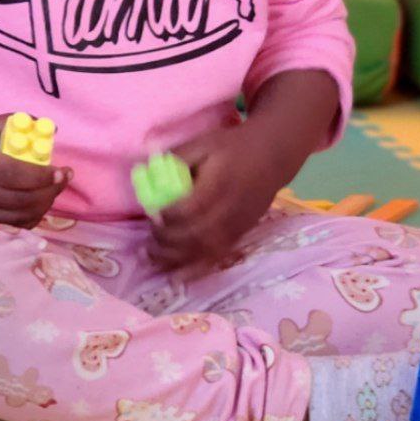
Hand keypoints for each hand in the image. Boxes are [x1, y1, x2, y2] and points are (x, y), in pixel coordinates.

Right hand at [0, 113, 70, 226]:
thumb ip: (11, 124)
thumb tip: (46, 125)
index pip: (16, 174)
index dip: (43, 176)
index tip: (62, 171)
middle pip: (19, 200)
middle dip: (49, 192)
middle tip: (63, 180)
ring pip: (14, 217)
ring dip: (40, 207)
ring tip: (52, 191)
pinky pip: (3, 227)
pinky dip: (25, 220)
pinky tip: (35, 207)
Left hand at [146, 122, 288, 273]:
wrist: (272, 156)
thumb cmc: (233, 147)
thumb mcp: (203, 143)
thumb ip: (176, 158)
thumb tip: (147, 173)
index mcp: (219, 184)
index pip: (191, 208)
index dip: (168, 216)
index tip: (153, 214)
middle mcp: (229, 209)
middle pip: (196, 234)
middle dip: (167, 241)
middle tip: (148, 239)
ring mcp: (237, 225)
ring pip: (205, 250)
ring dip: (176, 259)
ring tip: (153, 259)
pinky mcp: (240, 235)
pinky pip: (217, 257)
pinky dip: (196, 270)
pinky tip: (178, 277)